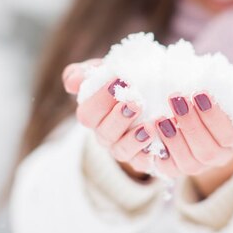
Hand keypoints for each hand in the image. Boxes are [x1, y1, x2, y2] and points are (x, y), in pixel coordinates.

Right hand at [62, 60, 154, 179]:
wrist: (153, 91)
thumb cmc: (123, 79)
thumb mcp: (105, 70)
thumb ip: (86, 72)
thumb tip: (73, 82)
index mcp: (93, 115)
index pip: (87, 113)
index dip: (101, 99)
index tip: (120, 80)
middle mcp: (105, 134)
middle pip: (104, 134)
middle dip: (119, 118)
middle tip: (136, 102)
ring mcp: (122, 148)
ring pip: (120, 151)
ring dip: (134, 139)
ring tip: (150, 125)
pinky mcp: (141, 158)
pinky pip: (142, 162)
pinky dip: (149, 154)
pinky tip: (159, 141)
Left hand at [152, 92, 232, 188]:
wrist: (208, 115)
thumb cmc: (223, 96)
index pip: (230, 134)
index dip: (213, 116)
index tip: (199, 92)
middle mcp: (224, 156)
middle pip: (208, 150)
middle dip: (190, 124)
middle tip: (176, 97)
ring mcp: (202, 166)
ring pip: (189, 163)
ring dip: (174, 139)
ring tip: (160, 116)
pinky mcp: (180, 169)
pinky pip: (170, 169)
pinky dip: (160, 153)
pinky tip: (152, 133)